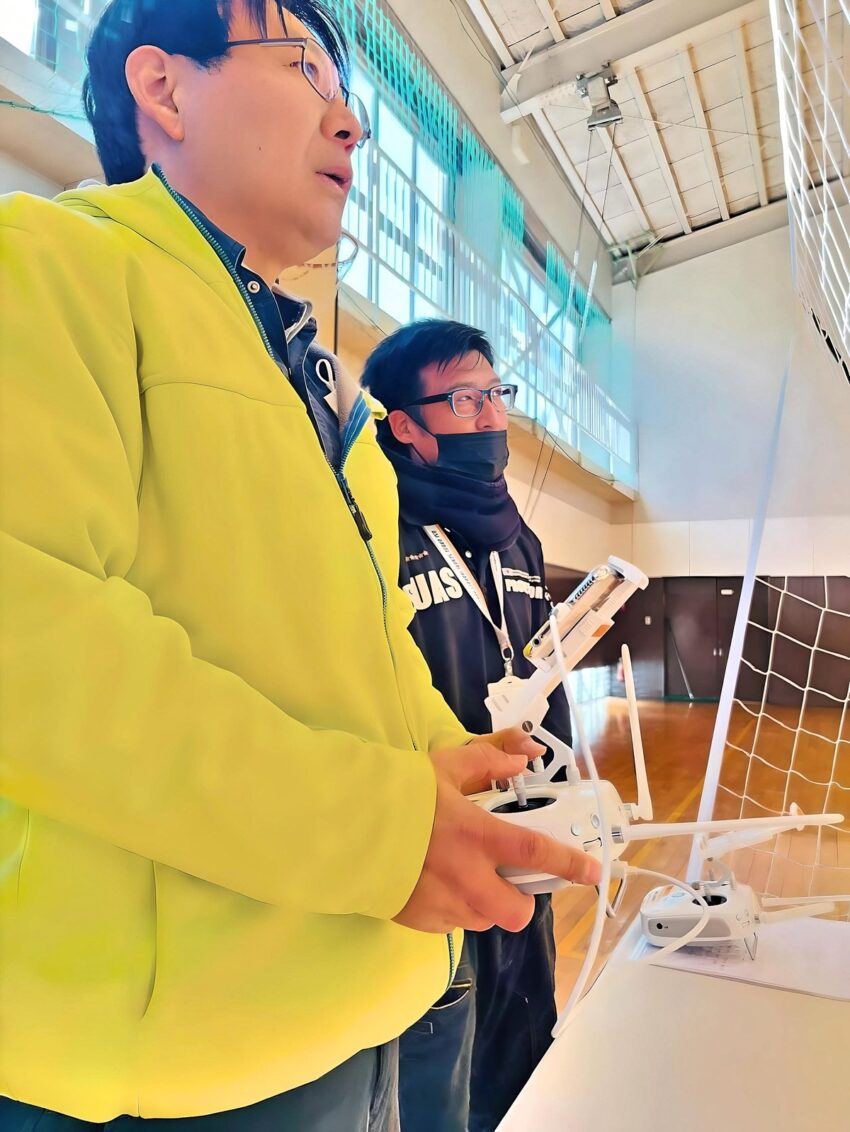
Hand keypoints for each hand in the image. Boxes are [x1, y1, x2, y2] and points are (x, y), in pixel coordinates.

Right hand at [394, 731, 600, 933]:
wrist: (345, 828)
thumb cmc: (397, 794)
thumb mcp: (443, 766)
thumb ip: (487, 761)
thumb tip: (521, 761)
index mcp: (479, 836)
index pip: (536, 854)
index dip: (569, 864)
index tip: (592, 872)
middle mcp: (468, 877)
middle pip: (517, 911)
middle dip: (521, 900)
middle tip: (508, 880)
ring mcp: (445, 904)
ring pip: (485, 920)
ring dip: (485, 904)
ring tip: (463, 876)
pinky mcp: (422, 921)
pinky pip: (453, 924)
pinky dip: (454, 908)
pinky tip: (434, 884)